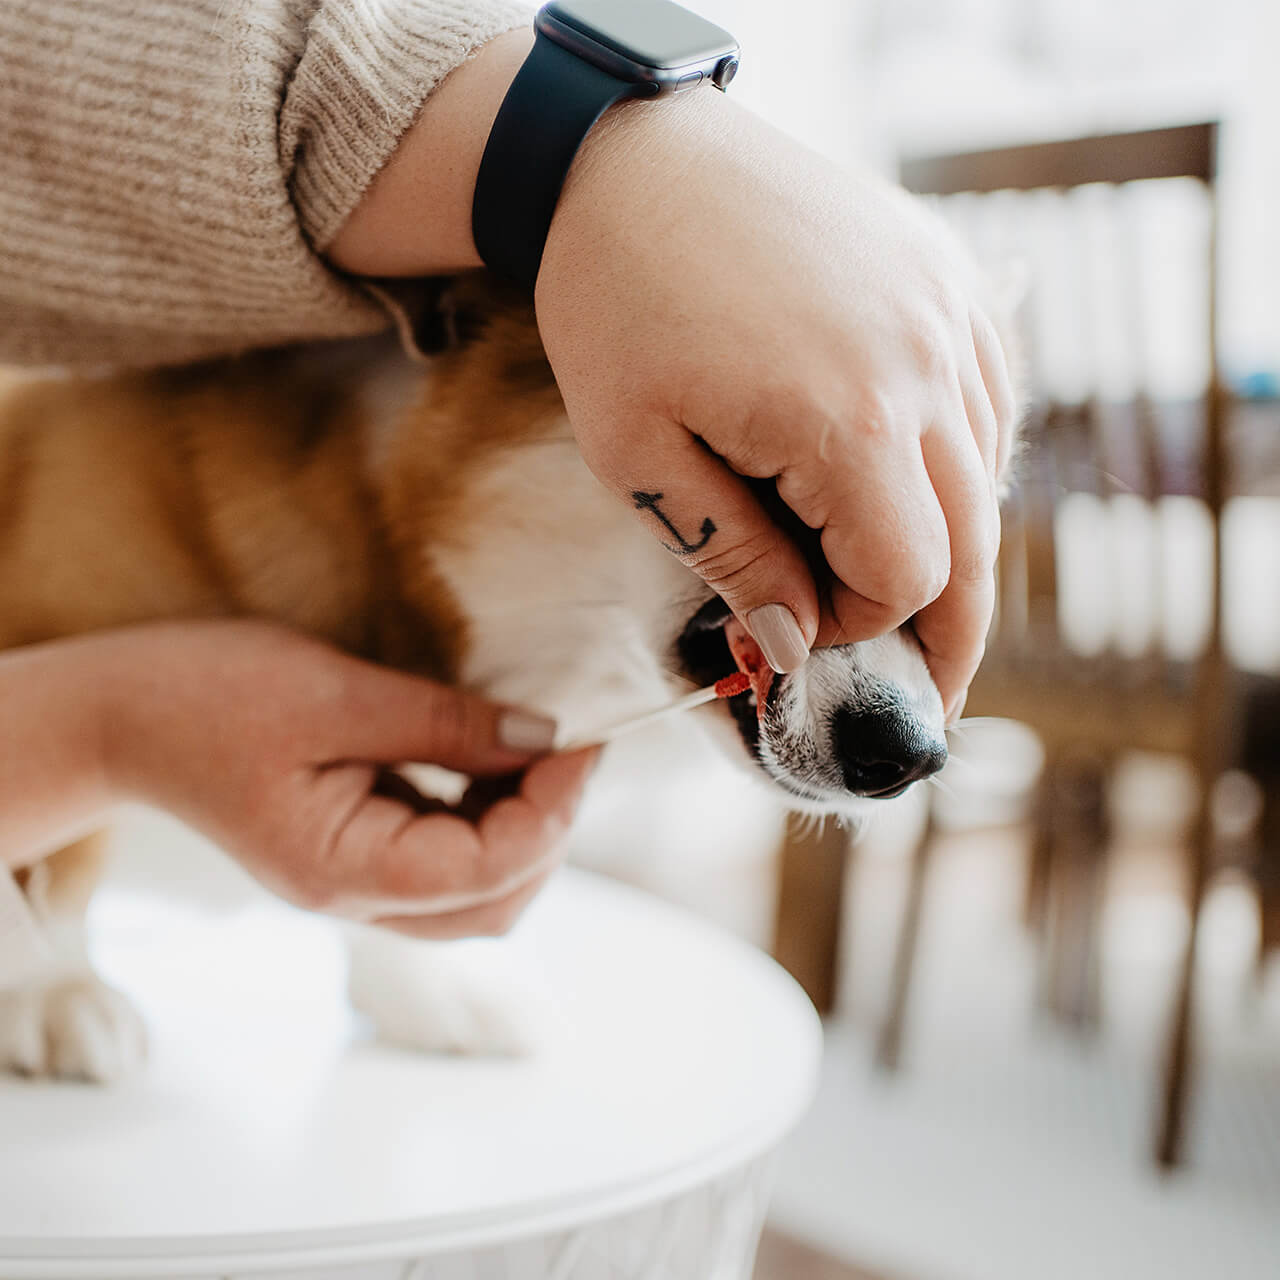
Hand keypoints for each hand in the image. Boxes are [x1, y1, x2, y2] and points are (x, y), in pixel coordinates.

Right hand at [3, 621, 594, 937]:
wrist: (121, 714)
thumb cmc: (205, 696)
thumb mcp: (333, 693)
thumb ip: (443, 722)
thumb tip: (542, 737)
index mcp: (341, 869)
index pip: (484, 873)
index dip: (550, 813)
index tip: (580, 741)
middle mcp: (355, 894)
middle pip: (493, 904)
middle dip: (550, 831)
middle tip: (571, 748)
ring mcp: (357, 880)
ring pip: (478, 892)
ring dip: (525, 828)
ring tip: (541, 751)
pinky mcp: (361, 850)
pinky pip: (449, 858)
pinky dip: (489, 816)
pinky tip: (496, 761)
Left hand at [325, 31, 1015, 719]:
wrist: (636, 161)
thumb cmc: (617, 304)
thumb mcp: (638, 457)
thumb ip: (732, 558)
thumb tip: (796, 642)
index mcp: (851, 420)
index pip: (907, 578)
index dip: (861, 628)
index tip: (804, 631)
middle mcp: (930, 366)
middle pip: (976, 544)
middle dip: (947, 628)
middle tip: (930, 684)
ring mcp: (952, 313)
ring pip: (990, 478)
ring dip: (950, 543)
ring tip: (892, 574)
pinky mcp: (951, 279)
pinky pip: (989, 401)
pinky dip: (958, 464)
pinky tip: (908, 481)